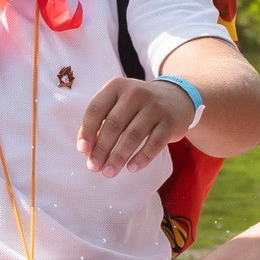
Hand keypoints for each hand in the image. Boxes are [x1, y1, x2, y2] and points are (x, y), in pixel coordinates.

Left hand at [77, 77, 192, 177]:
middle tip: (94, 167)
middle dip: (102, 149)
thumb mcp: (120, 104)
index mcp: (117, 86)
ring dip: (119, 157)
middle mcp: (136, 93)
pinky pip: (154, 143)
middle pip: (114, 124)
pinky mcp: (170, 121)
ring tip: (109, 172)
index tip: (83, 150)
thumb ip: (103, 122)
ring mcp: (155, 106)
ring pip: (133, 135)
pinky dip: (142, 157)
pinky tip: (132, 168)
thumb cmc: (139, 106)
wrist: (177, 98)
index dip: (87, 131)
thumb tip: (87, 150)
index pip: (96, 109)